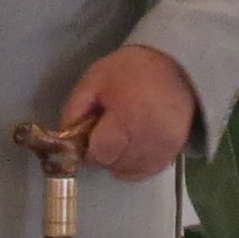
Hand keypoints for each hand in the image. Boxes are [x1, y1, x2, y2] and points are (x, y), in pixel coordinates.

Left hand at [58, 45, 196, 181]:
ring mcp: (164, 148)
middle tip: (103, 133)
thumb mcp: (93, 80)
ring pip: (130, 171)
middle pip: (114, 165)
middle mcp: (148, 139)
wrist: (174, 65)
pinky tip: (130, 147)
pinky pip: (147, 171)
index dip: (87, 149)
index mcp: (127, 119)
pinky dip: (134, 164)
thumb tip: (64, 140)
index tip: (87, 136)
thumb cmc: (129, 70)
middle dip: (102, 154)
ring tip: (118, 137)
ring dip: (118, 160)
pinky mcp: (174, 152)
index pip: (100, 154)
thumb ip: (74, 110)